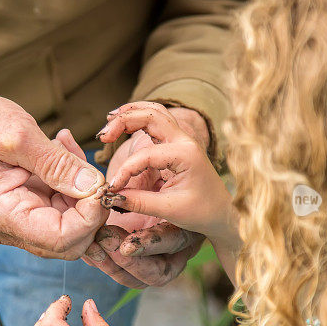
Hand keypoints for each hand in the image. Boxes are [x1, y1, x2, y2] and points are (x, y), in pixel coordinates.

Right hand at [0, 73, 106, 258]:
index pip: (62, 239)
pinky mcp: (23, 209)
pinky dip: (70, 182)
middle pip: (70, 241)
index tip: (100, 183)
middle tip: (89, 165)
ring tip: (66, 146)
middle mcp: (5, 228)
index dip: (91, 216)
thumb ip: (58, 164)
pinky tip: (61, 150)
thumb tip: (94, 187)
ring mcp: (14, 222)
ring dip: (81, 189)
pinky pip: (59, 208)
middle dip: (91, 206)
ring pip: (70, 225)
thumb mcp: (19, 134)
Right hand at [101, 103, 235, 240]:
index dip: (125, 171)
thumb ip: (138, 202)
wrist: (223, 213)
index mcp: (186, 155)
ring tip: (109, 119)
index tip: (113, 188)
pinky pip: (158, 122)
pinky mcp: (177, 144)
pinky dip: (140, 117)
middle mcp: (185, 141)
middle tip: (103, 135)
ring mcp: (182, 140)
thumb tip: (111, 197)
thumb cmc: (202, 212)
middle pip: (151, 116)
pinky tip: (123, 121)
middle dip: (124, 121)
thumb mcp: (170, 209)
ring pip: (155, 112)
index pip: (146, 156)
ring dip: (131, 112)